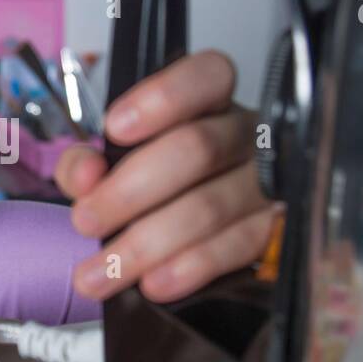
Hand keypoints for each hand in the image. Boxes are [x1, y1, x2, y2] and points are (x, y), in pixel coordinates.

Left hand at [55, 49, 280, 303]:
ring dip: (144, 244)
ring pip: (210, 207)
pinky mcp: (278, 232)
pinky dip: (190, 267)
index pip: (205, 78)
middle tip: (86, 221)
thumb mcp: (119, 162)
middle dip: (129, 190)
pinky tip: (154, 283)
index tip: (114, 128)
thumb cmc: (165, 186)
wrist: (215, 234)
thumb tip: (84, 175)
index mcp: (211, 104)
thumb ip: (89, 162)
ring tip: (99, 274)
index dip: (160, 99)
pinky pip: (237, 247)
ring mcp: (269, 184)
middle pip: (196, 149)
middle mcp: (246, 136)